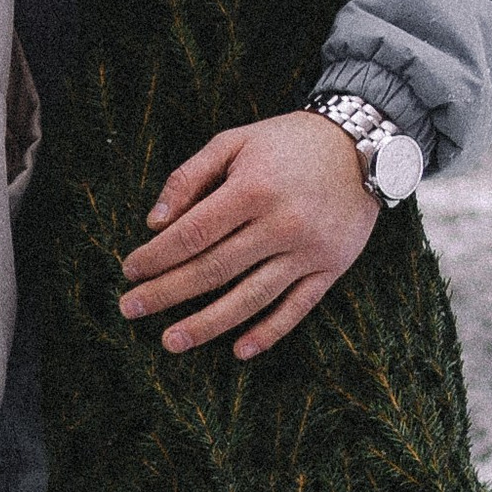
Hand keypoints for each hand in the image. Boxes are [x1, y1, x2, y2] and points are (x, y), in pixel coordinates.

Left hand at [118, 111, 379, 359]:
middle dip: (167, 293)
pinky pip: (297, 308)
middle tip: (131, 310)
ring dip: (208, 324)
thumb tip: (154, 223)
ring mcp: (308, 250)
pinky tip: (239, 350)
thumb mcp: (234, 141)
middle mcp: (281, 224)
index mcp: (252, 189)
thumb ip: (189, 177)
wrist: (362, 146)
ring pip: (251, 297)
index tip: (130, 271)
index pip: (193, 233)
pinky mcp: (331, 268)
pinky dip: (269, 332)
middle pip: (214, 269)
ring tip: (171, 341)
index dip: (157, 256)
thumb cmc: (286, 143)